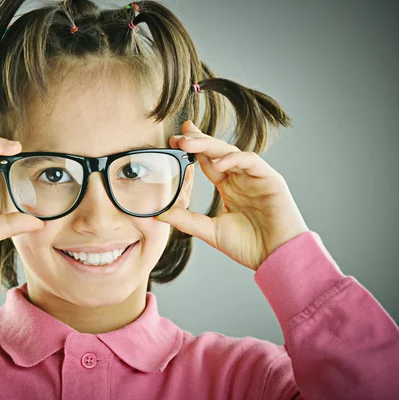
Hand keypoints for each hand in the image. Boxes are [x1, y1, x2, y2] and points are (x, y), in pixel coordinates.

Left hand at [155, 121, 308, 271]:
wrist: (276, 258)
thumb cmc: (248, 246)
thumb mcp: (210, 231)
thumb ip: (186, 220)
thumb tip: (159, 214)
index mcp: (229, 187)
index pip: (207, 162)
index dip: (192, 150)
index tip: (173, 141)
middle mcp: (241, 178)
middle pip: (217, 152)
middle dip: (197, 141)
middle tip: (179, 135)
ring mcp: (255, 177)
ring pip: (231, 152)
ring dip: (210, 146)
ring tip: (189, 144)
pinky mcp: (270, 179)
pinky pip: (251, 161)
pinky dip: (234, 159)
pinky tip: (217, 163)